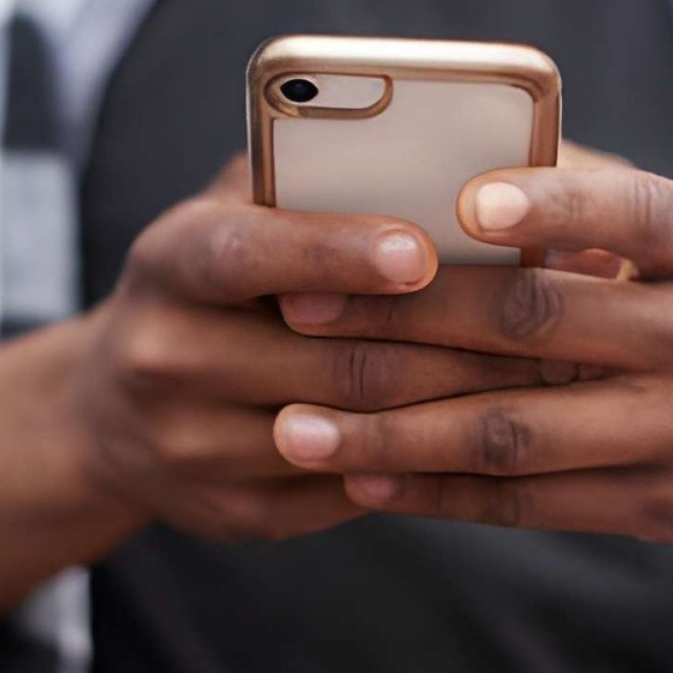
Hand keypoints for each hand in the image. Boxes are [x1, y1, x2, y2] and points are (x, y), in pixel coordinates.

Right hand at [67, 160, 555, 541]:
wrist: (114, 408)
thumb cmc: (223, 276)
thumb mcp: (241, 210)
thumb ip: (321, 179)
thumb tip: (469, 160)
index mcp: (172, 260)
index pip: (252, 253)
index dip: (338, 252)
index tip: (424, 250)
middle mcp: (166, 356)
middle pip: (331, 358)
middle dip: (458, 341)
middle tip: (557, 324)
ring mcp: (191, 447)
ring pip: (356, 434)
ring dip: (463, 407)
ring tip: (554, 378)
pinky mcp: (229, 512)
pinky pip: (351, 493)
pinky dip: (429, 464)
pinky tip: (496, 435)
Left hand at [270, 164, 672, 544]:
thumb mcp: (671, 241)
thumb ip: (579, 193)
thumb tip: (439, 154)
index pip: (635, 211)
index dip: (554, 205)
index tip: (464, 200)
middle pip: (542, 325)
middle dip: (406, 320)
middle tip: (297, 313)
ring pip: (518, 431)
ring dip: (395, 430)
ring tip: (296, 426)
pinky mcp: (664, 507)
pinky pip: (527, 501)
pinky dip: (433, 490)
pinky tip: (358, 476)